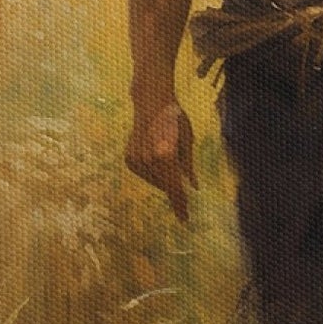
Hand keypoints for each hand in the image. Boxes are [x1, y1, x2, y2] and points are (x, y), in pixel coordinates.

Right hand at [126, 99, 197, 220]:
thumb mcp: (188, 141)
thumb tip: (193, 188)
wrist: (151, 103)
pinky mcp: (128, 158)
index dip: (181, 205)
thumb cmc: (175, 120)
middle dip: (175, 188)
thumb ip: (189, 167)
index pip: (175, 188)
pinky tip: (154, 154)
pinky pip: (144, 174)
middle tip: (178, 166)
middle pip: (165, 186)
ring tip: (165, 152)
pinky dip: (152, 171)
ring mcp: (136, 159)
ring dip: (164, 177)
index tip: (184, 220)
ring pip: (155, 181)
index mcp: (166, 155)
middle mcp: (149, 160)